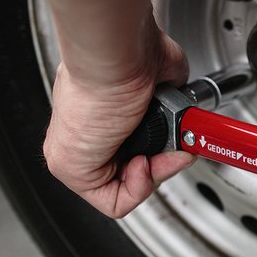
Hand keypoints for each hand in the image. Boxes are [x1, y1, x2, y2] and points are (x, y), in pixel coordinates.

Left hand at [39, 0, 195, 217]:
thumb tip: (186, 111)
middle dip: (161, 167)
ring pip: (122, 189)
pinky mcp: (70, 168)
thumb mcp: (163, 83)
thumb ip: (173, 104)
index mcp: (98, 113)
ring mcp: (73, 153)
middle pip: (129, 173)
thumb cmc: (130, 54)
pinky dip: (139, 189)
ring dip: (154, 176)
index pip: (132, 153)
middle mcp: (83, 135)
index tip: (178, 144)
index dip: (162, 156)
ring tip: (162, 155)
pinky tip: (144, 164)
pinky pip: (112, 202)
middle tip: (176, 151)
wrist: (114, 54)